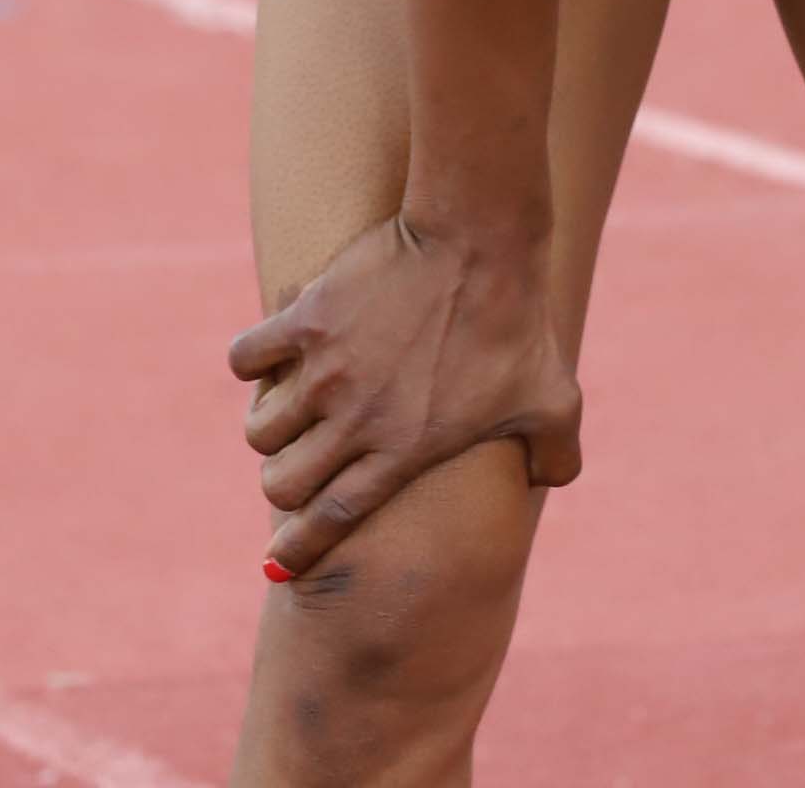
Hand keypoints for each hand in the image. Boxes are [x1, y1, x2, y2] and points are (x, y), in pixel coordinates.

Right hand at [227, 212, 581, 581]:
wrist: (480, 240)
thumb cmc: (518, 321)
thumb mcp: (554, 398)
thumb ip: (557, 452)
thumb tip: (553, 481)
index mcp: (405, 451)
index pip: (333, 519)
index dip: (299, 548)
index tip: (276, 564)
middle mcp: (357, 421)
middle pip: (282, 483)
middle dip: (284, 483)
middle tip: (295, 464)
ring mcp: (327, 371)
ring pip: (261, 429)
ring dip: (270, 425)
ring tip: (288, 409)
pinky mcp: (307, 320)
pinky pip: (247, 359)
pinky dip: (251, 362)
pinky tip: (270, 355)